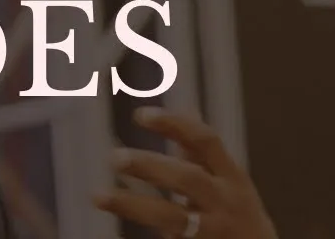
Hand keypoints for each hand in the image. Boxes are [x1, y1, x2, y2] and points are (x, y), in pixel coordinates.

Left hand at [92, 106, 278, 238]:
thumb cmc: (237, 213)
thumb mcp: (228, 179)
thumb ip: (202, 150)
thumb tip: (185, 108)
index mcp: (232, 176)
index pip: (205, 141)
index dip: (174, 124)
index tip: (140, 114)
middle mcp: (225, 202)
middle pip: (187, 179)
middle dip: (151, 167)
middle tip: (114, 157)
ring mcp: (213, 230)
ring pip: (171, 217)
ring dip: (132, 205)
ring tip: (97, 195)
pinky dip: (141, 233)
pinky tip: (113, 226)